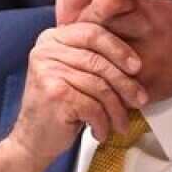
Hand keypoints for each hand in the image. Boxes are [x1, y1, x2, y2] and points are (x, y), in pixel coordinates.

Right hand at [0, 21, 145, 171]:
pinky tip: (100, 131)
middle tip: (139, 100)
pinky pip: (94, 106)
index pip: (92, 32)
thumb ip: (92, 58)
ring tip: (120, 123)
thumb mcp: (71, 74)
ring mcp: (48, 72)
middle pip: (99, 61)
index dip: (119, 49)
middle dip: (125, 84)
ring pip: (100, 86)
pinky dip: (102, 123)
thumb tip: (135, 62)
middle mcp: (45, 52)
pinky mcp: (55, 94)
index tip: (136, 67)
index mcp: (51, 39)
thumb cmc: (57, 108)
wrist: (32, 140)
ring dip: (116, 110)